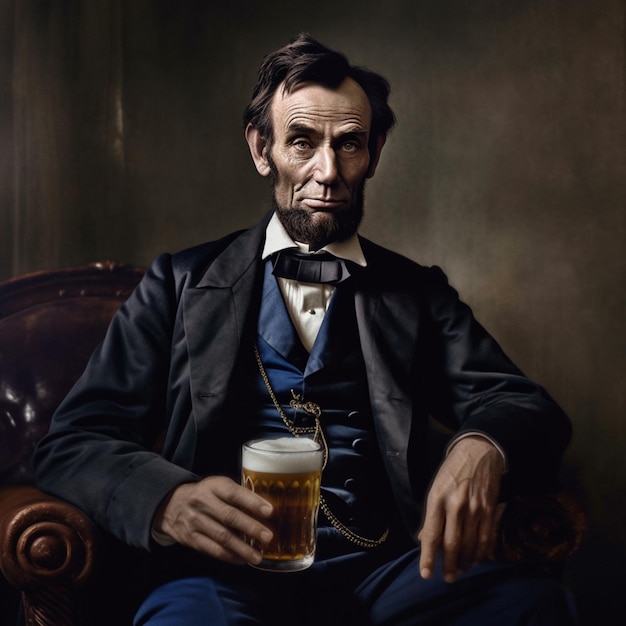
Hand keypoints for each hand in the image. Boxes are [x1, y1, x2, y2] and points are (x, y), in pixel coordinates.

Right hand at [153, 475, 273, 565]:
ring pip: (221, 537)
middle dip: (251, 528)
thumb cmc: (205, 494)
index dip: (252, 502)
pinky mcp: (190, 538)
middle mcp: (203, 502)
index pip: (234, 493)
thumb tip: (266, 510)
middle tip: (268, 537)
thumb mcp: (218, 486)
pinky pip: (212, 549)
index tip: (269, 511)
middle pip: (229, 517)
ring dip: (242, 548)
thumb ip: (237, 495)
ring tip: (258, 556)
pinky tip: (241, 560)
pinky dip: (228, 556)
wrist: (171, 504)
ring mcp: (195, 521)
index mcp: (213, 486)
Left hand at [417, 436, 504, 582]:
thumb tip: (423, 539)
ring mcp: (475, 508)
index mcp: (437, 498)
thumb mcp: (435, 488)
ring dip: (464, 562)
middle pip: (452, 543)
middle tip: (447, 578)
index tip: (426, 574)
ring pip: (470, 544)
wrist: (479, 452)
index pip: (432, 534)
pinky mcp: (489, 509)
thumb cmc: (452, 471)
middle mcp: (456, 505)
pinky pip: (485, 537)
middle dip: (448, 565)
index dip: (428, 557)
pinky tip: (475, 560)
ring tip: (460, 572)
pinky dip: (480, 552)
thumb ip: (431, 515)